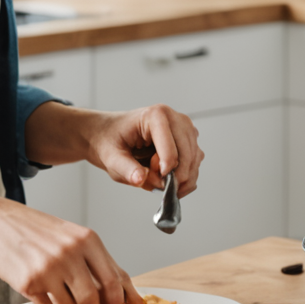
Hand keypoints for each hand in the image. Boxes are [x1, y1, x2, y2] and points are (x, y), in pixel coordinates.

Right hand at [0, 193, 142, 303]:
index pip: (115, 277)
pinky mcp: (29, 283)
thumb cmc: (34, 229)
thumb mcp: (69, 235)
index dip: (124, 300)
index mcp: (87, 239)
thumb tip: (118, 288)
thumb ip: (92, 259)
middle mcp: (71, 253)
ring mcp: (49, 269)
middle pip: (97, 297)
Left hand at [88, 104, 203, 193]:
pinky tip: (171, 181)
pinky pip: (195, 159)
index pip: (171, 146)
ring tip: (161, 182)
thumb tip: (141, 179)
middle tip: (159, 187)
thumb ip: (126, 169)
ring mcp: (183, 127)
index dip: (166, 169)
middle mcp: (174, 117)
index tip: (159, 184)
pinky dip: (187, 175)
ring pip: (195, 157)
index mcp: (155, 116)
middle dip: (176, 175)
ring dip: (183, 177)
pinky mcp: (187, 137)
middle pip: (188, 153)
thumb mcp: (111, 157)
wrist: (109, 134)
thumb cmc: (110, 141)